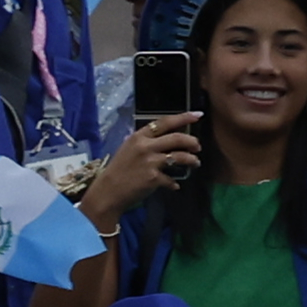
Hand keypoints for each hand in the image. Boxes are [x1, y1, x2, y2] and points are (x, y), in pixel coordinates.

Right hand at [80, 110, 201, 221]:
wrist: (109, 191)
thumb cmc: (119, 170)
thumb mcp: (129, 149)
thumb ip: (145, 142)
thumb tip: (165, 140)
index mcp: (139, 136)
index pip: (165, 122)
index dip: (183, 118)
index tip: (197, 115)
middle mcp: (145, 146)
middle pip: (176, 138)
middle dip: (192, 141)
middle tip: (198, 146)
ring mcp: (150, 162)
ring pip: (180, 156)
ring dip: (192, 160)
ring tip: (196, 163)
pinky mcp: (153, 178)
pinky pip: (171, 179)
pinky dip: (174, 183)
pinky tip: (174, 186)